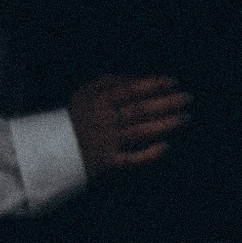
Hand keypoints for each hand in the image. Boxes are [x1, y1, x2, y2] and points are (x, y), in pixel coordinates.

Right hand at [66, 74, 190, 176]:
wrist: (54, 151)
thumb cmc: (75, 118)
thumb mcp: (84, 93)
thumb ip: (107, 82)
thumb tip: (135, 79)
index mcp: (98, 101)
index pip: (131, 90)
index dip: (153, 85)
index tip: (172, 82)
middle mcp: (104, 120)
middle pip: (140, 110)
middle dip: (166, 103)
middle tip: (187, 99)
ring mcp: (107, 143)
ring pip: (140, 132)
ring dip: (164, 124)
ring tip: (184, 118)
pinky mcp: (108, 163)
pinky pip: (132, 159)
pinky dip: (148, 154)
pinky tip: (165, 147)